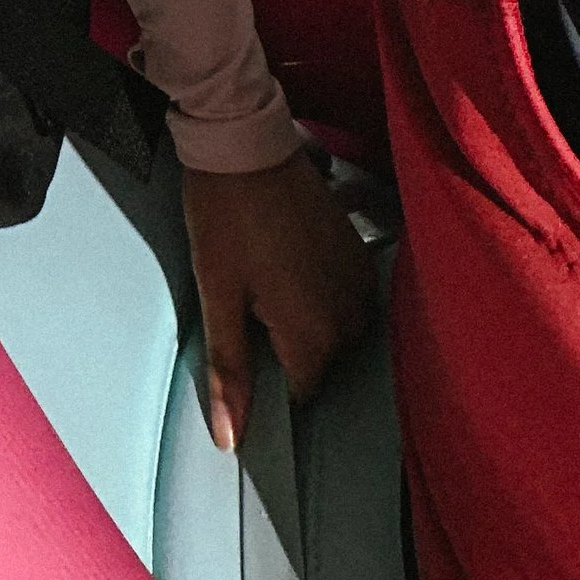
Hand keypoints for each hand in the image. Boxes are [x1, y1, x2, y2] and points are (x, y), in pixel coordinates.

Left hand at [181, 150, 374, 450]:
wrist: (246, 141)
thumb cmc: (225, 216)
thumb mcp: (218, 293)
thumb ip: (230, 370)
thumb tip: (231, 438)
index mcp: (316, 335)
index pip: (300, 392)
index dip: (269, 374)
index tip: (247, 339)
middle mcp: (351, 316)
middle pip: (319, 360)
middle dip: (286, 342)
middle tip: (251, 293)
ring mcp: (362, 282)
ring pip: (334, 330)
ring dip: (306, 315)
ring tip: (270, 271)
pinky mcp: (362, 253)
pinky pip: (346, 297)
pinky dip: (321, 290)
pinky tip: (290, 258)